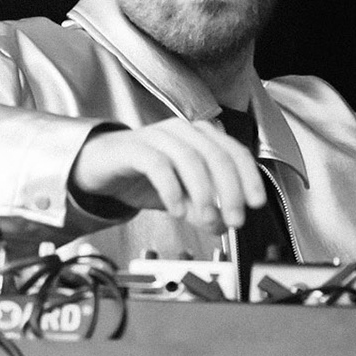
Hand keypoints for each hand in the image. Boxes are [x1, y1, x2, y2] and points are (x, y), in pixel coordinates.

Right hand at [70, 118, 266, 234]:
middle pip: (216, 157)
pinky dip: (171, 189)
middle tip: (234, 219)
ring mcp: (157, 136)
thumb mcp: (179, 196)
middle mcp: (182, 131)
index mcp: (200, 136)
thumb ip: (202, 208)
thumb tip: (223, 225)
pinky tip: (176, 210)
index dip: (250, 178)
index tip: (256, 203)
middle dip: (230, 192)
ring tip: (205, 219)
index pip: (235, 152)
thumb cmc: (140, 174)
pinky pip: (158, 165)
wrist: (98, 166)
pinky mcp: (133, 148)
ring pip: (190, 159)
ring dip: (203, 193)